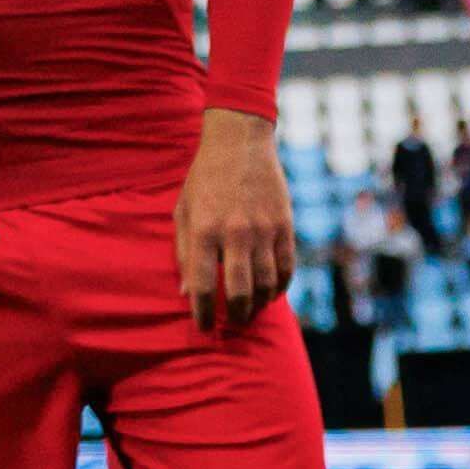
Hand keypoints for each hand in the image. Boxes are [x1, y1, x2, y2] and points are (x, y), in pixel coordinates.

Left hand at [178, 110, 294, 333]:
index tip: (203, 327)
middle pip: (239, 293)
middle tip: (232, 324)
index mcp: (204, 229)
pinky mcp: (284, 226)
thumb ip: (183, 252)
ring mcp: (263, 230)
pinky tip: (271, 293)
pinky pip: (286, 269)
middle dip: (236, 317)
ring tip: (251, 311)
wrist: (239, 142)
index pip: (203, 286)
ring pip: (267, 285)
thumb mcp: (183, 210)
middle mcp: (234, 233)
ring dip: (259, 306)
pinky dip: (280, 287)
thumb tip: (186, 294)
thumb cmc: (204, 178)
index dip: (203, 313)